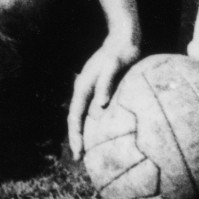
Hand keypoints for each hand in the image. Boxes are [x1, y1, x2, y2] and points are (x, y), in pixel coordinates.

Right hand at [67, 34, 141, 159]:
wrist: (124, 38)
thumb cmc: (121, 52)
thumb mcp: (114, 66)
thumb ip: (106, 83)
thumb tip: (100, 105)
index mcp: (83, 87)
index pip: (75, 116)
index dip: (75, 135)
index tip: (78, 152)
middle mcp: (83, 90)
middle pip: (76, 119)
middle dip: (77, 139)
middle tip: (80, 159)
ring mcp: (91, 90)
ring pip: (83, 115)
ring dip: (84, 133)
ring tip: (89, 151)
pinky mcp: (100, 89)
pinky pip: (93, 111)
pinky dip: (93, 124)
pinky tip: (102, 132)